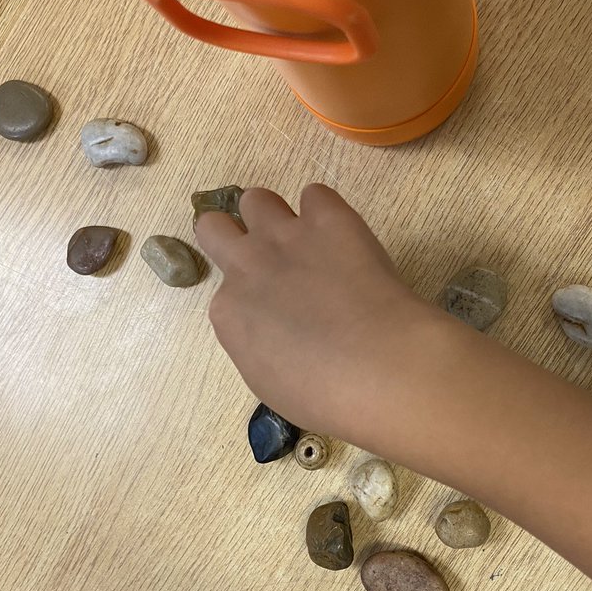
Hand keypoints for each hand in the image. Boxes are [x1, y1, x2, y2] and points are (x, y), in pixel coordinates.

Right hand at [195, 184, 449, 441]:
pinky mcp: (329, 218)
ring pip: (257, 199)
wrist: (378, 367)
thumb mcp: (271, 381)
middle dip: (233, 236)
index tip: (278, 315)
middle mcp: (247, 266)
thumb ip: (260, 344)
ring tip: (305, 241)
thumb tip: (274, 332)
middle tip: (266, 258)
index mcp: (229, 313)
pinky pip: (315, 195)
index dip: (252, 300)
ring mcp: (285, 237)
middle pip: (213, 225)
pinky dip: (325, 212)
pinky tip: (343, 237)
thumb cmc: (326, 395)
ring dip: (274, 217)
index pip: (226, 293)